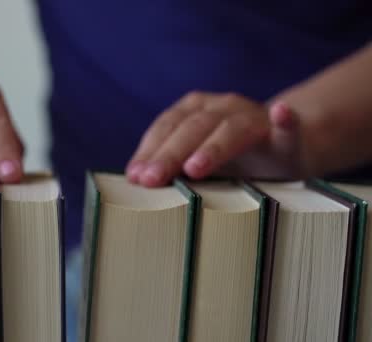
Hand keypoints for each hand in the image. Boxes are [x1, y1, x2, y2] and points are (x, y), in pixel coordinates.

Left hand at [126, 91, 299, 186]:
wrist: (288, 148)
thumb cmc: (233, 159)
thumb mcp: (199, 160)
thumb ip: (172, 165)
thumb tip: (135, 180)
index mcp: (197, 110)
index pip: (168, 126)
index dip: (150, 150)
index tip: (135, 176)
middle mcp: (224, 107)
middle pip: (193, 128)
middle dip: (170, 154)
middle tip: (152, 180)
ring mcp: (256, 119)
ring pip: (232, 129)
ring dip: (213, 147)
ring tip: (195, 168)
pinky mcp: (288, 136)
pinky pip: (288, 128)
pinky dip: (285, 121)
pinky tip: (281, 113)